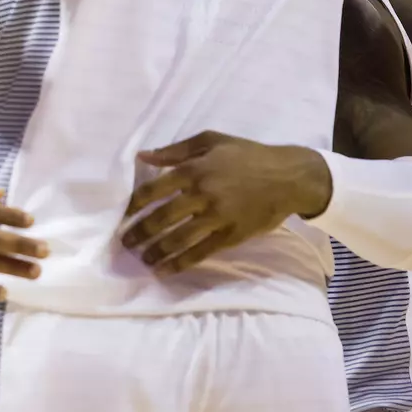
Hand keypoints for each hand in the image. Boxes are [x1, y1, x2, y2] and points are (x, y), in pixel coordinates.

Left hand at [121, 131, 331, 275]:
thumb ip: (175, 150)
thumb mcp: (211, 140)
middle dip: (140, 233)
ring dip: (156, 252)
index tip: (122, 215)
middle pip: (162, 218)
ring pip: (179, 239)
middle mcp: (202, 194)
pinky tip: (165, 270)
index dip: (134, 205)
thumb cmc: (248, 155)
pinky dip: (181, 263)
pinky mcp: (232, 235)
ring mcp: (218, 217)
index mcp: (194, 170)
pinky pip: (202, 252)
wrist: (288, 176)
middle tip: (125, 243)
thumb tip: (143, 156)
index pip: (153, 190)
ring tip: (142, 260)